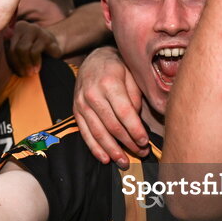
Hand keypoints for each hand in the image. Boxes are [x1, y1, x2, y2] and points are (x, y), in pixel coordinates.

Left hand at [4, 20, 62, 76]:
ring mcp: (35, 29)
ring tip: (31, 72)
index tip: (17, 71)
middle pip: (14, 47)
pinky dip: (35, 62)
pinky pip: (34, 51)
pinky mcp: (46, 37)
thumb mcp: (19, 51)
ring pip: (23, 49)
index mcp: (15, 28)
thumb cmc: (33, 52)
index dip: (11, 61)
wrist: (54, 49)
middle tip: (24, 74)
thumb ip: (9, 51)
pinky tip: (37, 68)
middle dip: (19, 64)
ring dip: (26, 64)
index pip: (6, 45)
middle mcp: (24, 26)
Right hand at [73, 46, 146, 167]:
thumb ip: (135, 98)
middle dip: (128, 143)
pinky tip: (105, 158)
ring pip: (98, 133)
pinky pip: (85, 133)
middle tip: (141, 153)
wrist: (95, 59)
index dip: (135, 130)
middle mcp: (93, 94)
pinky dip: (95, 148)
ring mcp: (82, 103)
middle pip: (112, 126)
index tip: (145, 141)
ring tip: (124, 162)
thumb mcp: (132, 75)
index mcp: (109, 83)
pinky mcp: (76, 111)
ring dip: (112, 151)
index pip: (125, 113)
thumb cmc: (119, 68)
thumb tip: (137, 122)